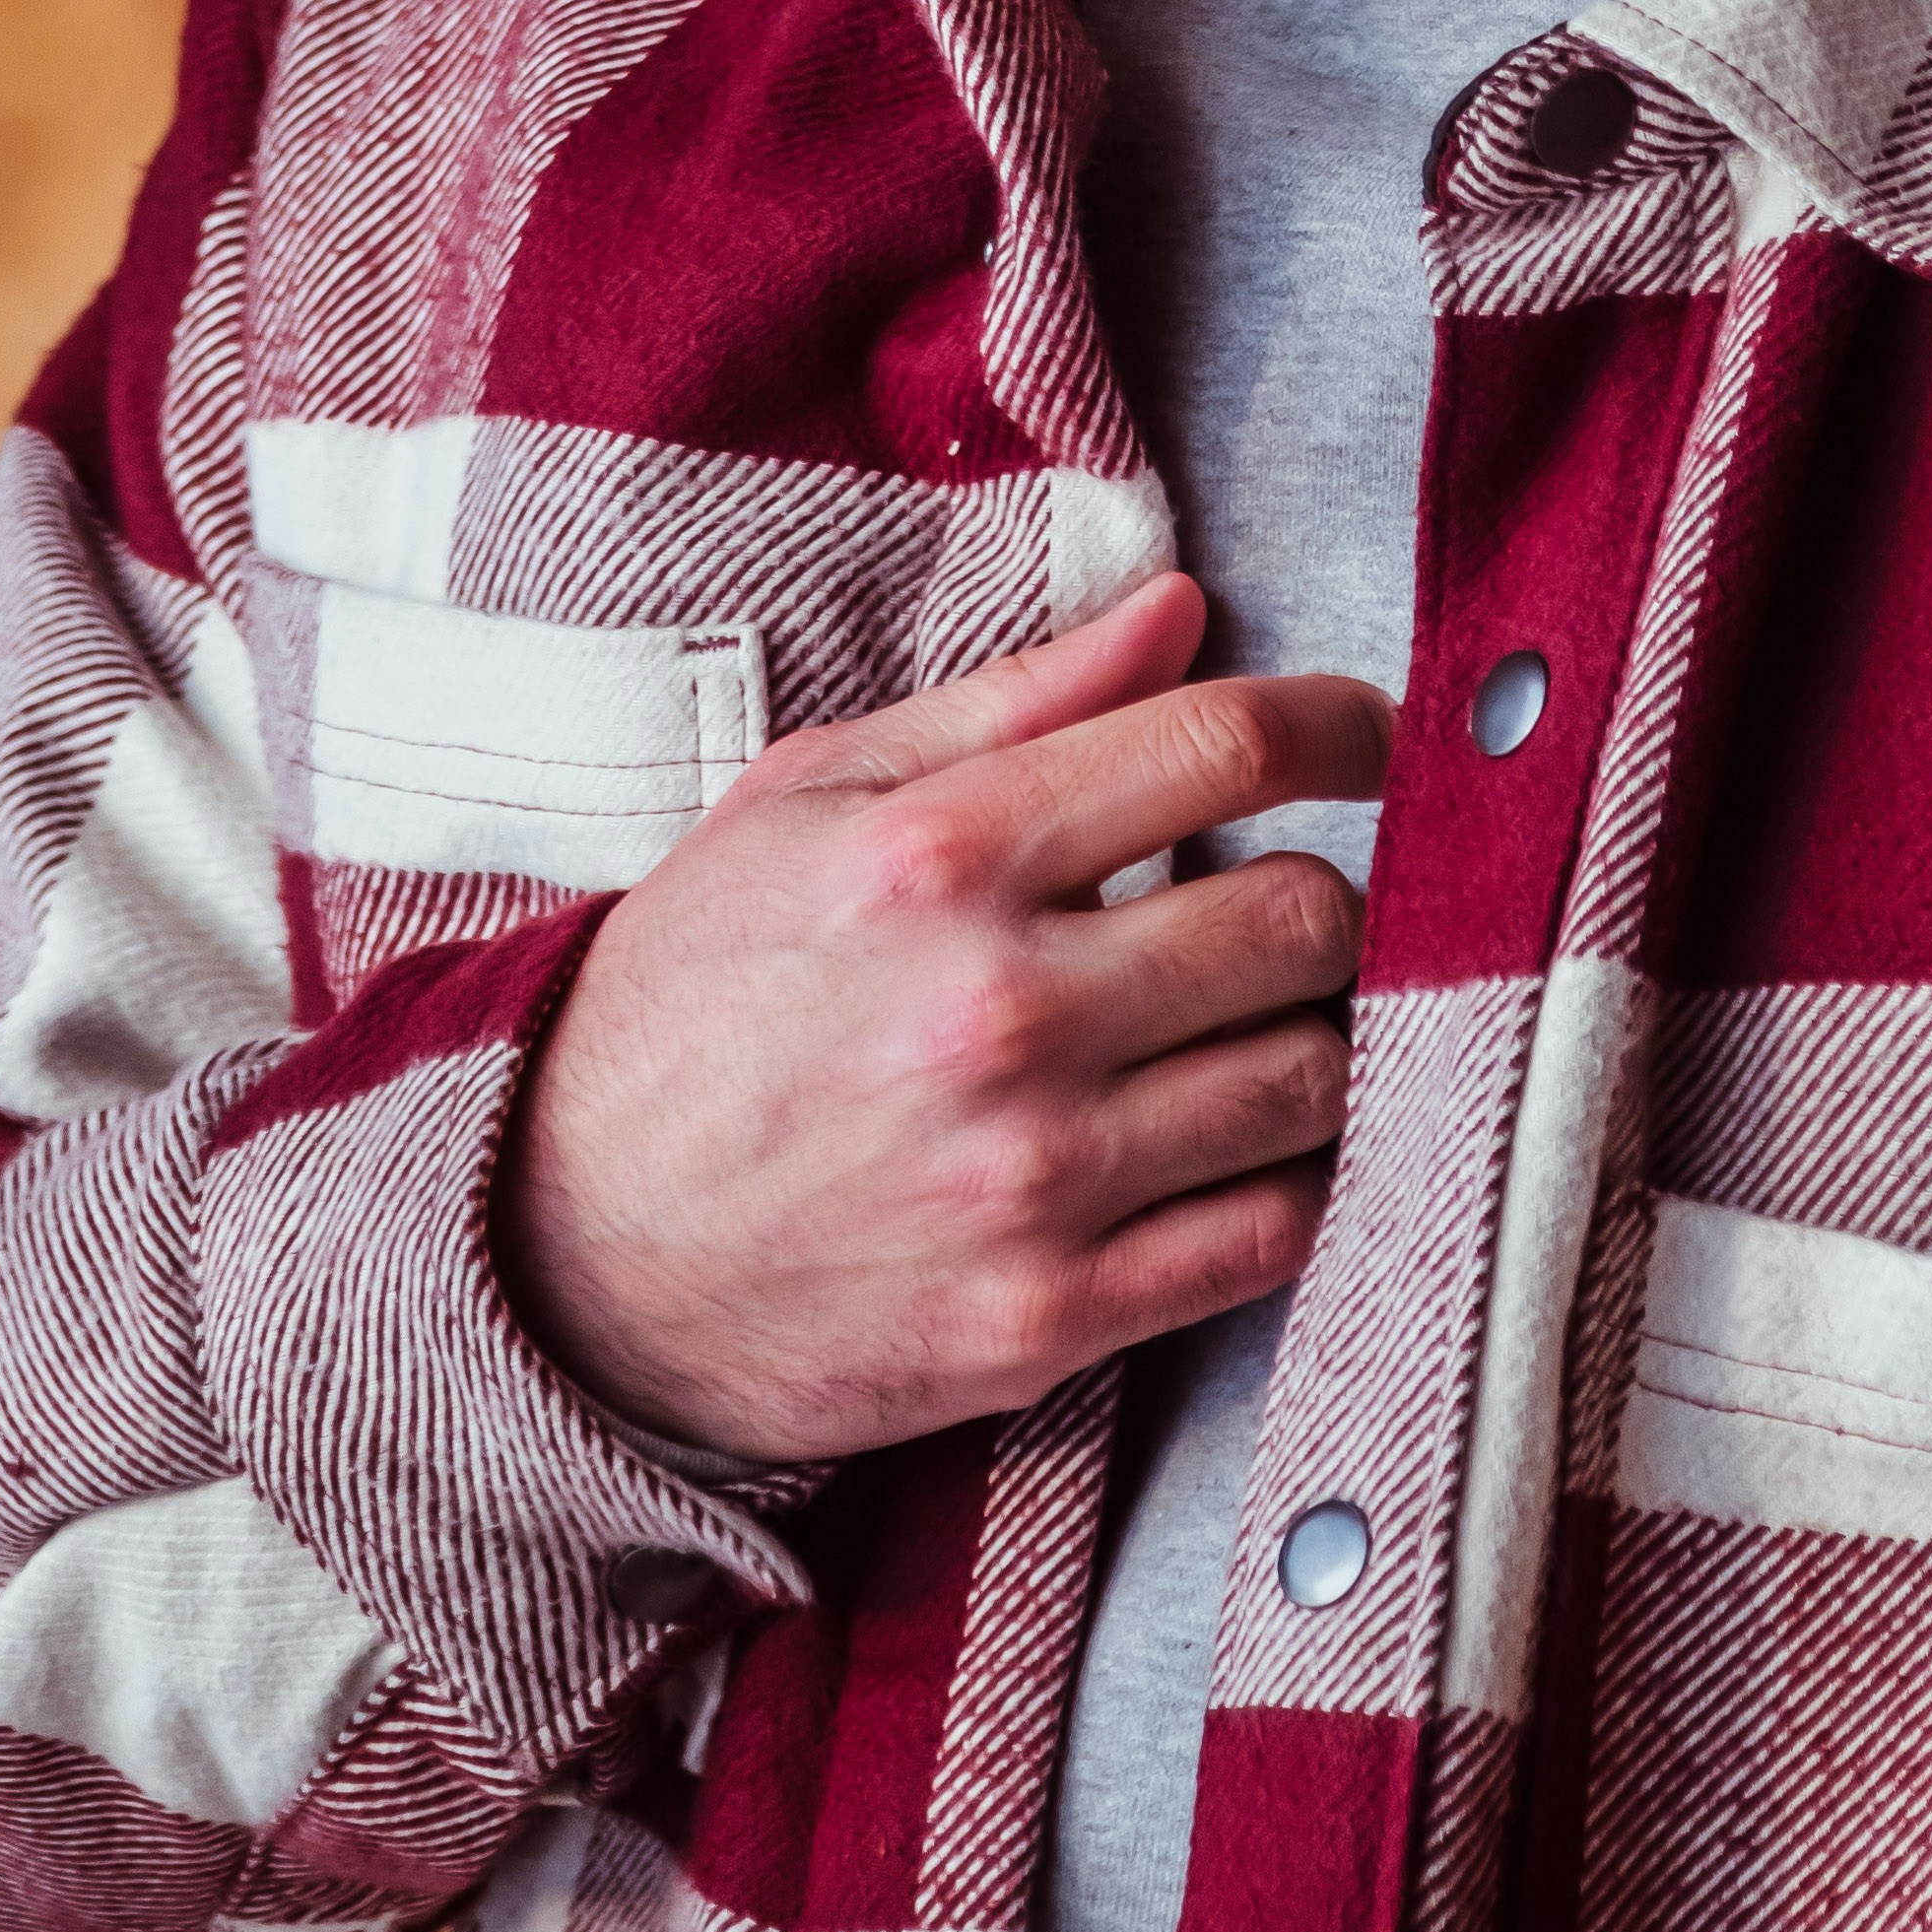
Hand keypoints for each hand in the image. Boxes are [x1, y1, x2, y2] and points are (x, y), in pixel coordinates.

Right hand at [503, 571, 1388, 1464]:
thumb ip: (1010, 704)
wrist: (560, 1255)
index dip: (1342, 729)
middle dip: (1326, 896)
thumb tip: (1181, 610)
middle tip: (1283, 905)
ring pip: (1310, 1078)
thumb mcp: (806, 801)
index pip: (1222, 747)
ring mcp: (1029, 1179)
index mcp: (936, 858)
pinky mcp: (1046, 1320)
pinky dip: (1287, 1179)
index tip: (1370, 743)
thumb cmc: (689, 1002)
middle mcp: (995, 1013)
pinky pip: (1268, 1235)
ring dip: (1313, 1039)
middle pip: (1302, 917)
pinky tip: (1236, 1143)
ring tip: (1252, 1026)